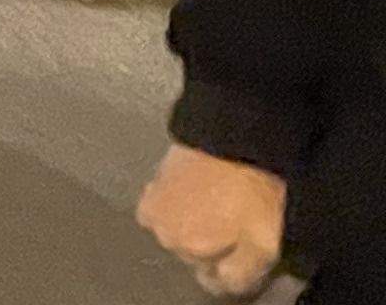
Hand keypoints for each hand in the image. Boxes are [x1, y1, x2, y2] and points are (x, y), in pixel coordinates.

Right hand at [137, 145, 286, 298]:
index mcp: (189, 250)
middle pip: (193, 253)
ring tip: (223, 204)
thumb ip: (240, 275)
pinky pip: (168, 204)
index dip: (234, 268)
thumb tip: (222, 284)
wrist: (233, 134)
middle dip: (212, 245)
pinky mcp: (155, 176)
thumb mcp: (264, 245)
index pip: (212, 279)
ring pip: (179, 229)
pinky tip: (202, 189)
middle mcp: (164, 232)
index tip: (248, 253)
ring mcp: (155, 202)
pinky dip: (181, 202)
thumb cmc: (252, 192)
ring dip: (196, 224)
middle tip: (238, 225)